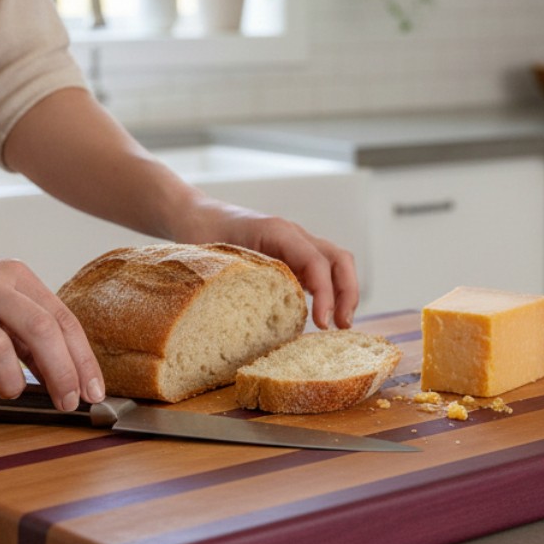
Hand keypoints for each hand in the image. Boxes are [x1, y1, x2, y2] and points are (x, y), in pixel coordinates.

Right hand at [0, 239, 104, 409]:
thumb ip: (27, 330)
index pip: (62, 319)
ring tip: (12, 393)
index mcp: (14, 277)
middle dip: (62, 372)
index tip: (93, 392)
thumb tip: (65, 373)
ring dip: (12, 380)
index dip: (82, 359)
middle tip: (67, 402)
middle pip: (40, 329)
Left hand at [181, 202, 359, 329]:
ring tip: (339, 325)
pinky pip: (322, 272)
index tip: (321, 322)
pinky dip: (329, 292)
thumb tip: (254, 317)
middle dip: (347, 292)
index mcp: (278, 232)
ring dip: (343, 293)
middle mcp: (294, 236)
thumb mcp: (216, 257)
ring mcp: (296, 246)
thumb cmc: (202, 233)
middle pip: (338, 259)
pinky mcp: (293, 257)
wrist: (196, 216)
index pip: (316, 261)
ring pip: (335, 264)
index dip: (325, 293)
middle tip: (342, 326)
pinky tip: (322, 315)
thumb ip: (237, 279)